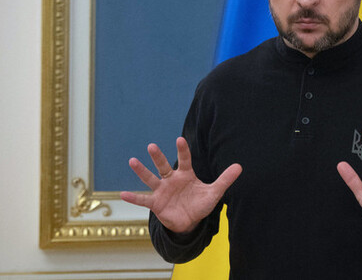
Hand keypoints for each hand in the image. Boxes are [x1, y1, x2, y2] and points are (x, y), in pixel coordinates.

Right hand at [120, 137, 241, 233]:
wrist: (190, 221)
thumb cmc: (200, 203)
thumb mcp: (214, 192)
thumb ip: (225, 179)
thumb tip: (240, 166)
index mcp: (186, 175)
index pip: (184, 159)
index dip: (183, 150)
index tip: (180, 139)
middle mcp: (171, 180)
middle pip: (163, 166)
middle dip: (158, 157)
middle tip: (152, 146)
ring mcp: (162, 190)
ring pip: (151, 179)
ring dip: (142, 171)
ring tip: (132, 161)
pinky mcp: (156, 203)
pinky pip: (143, 200)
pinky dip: (133, 198)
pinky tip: (122, 194)